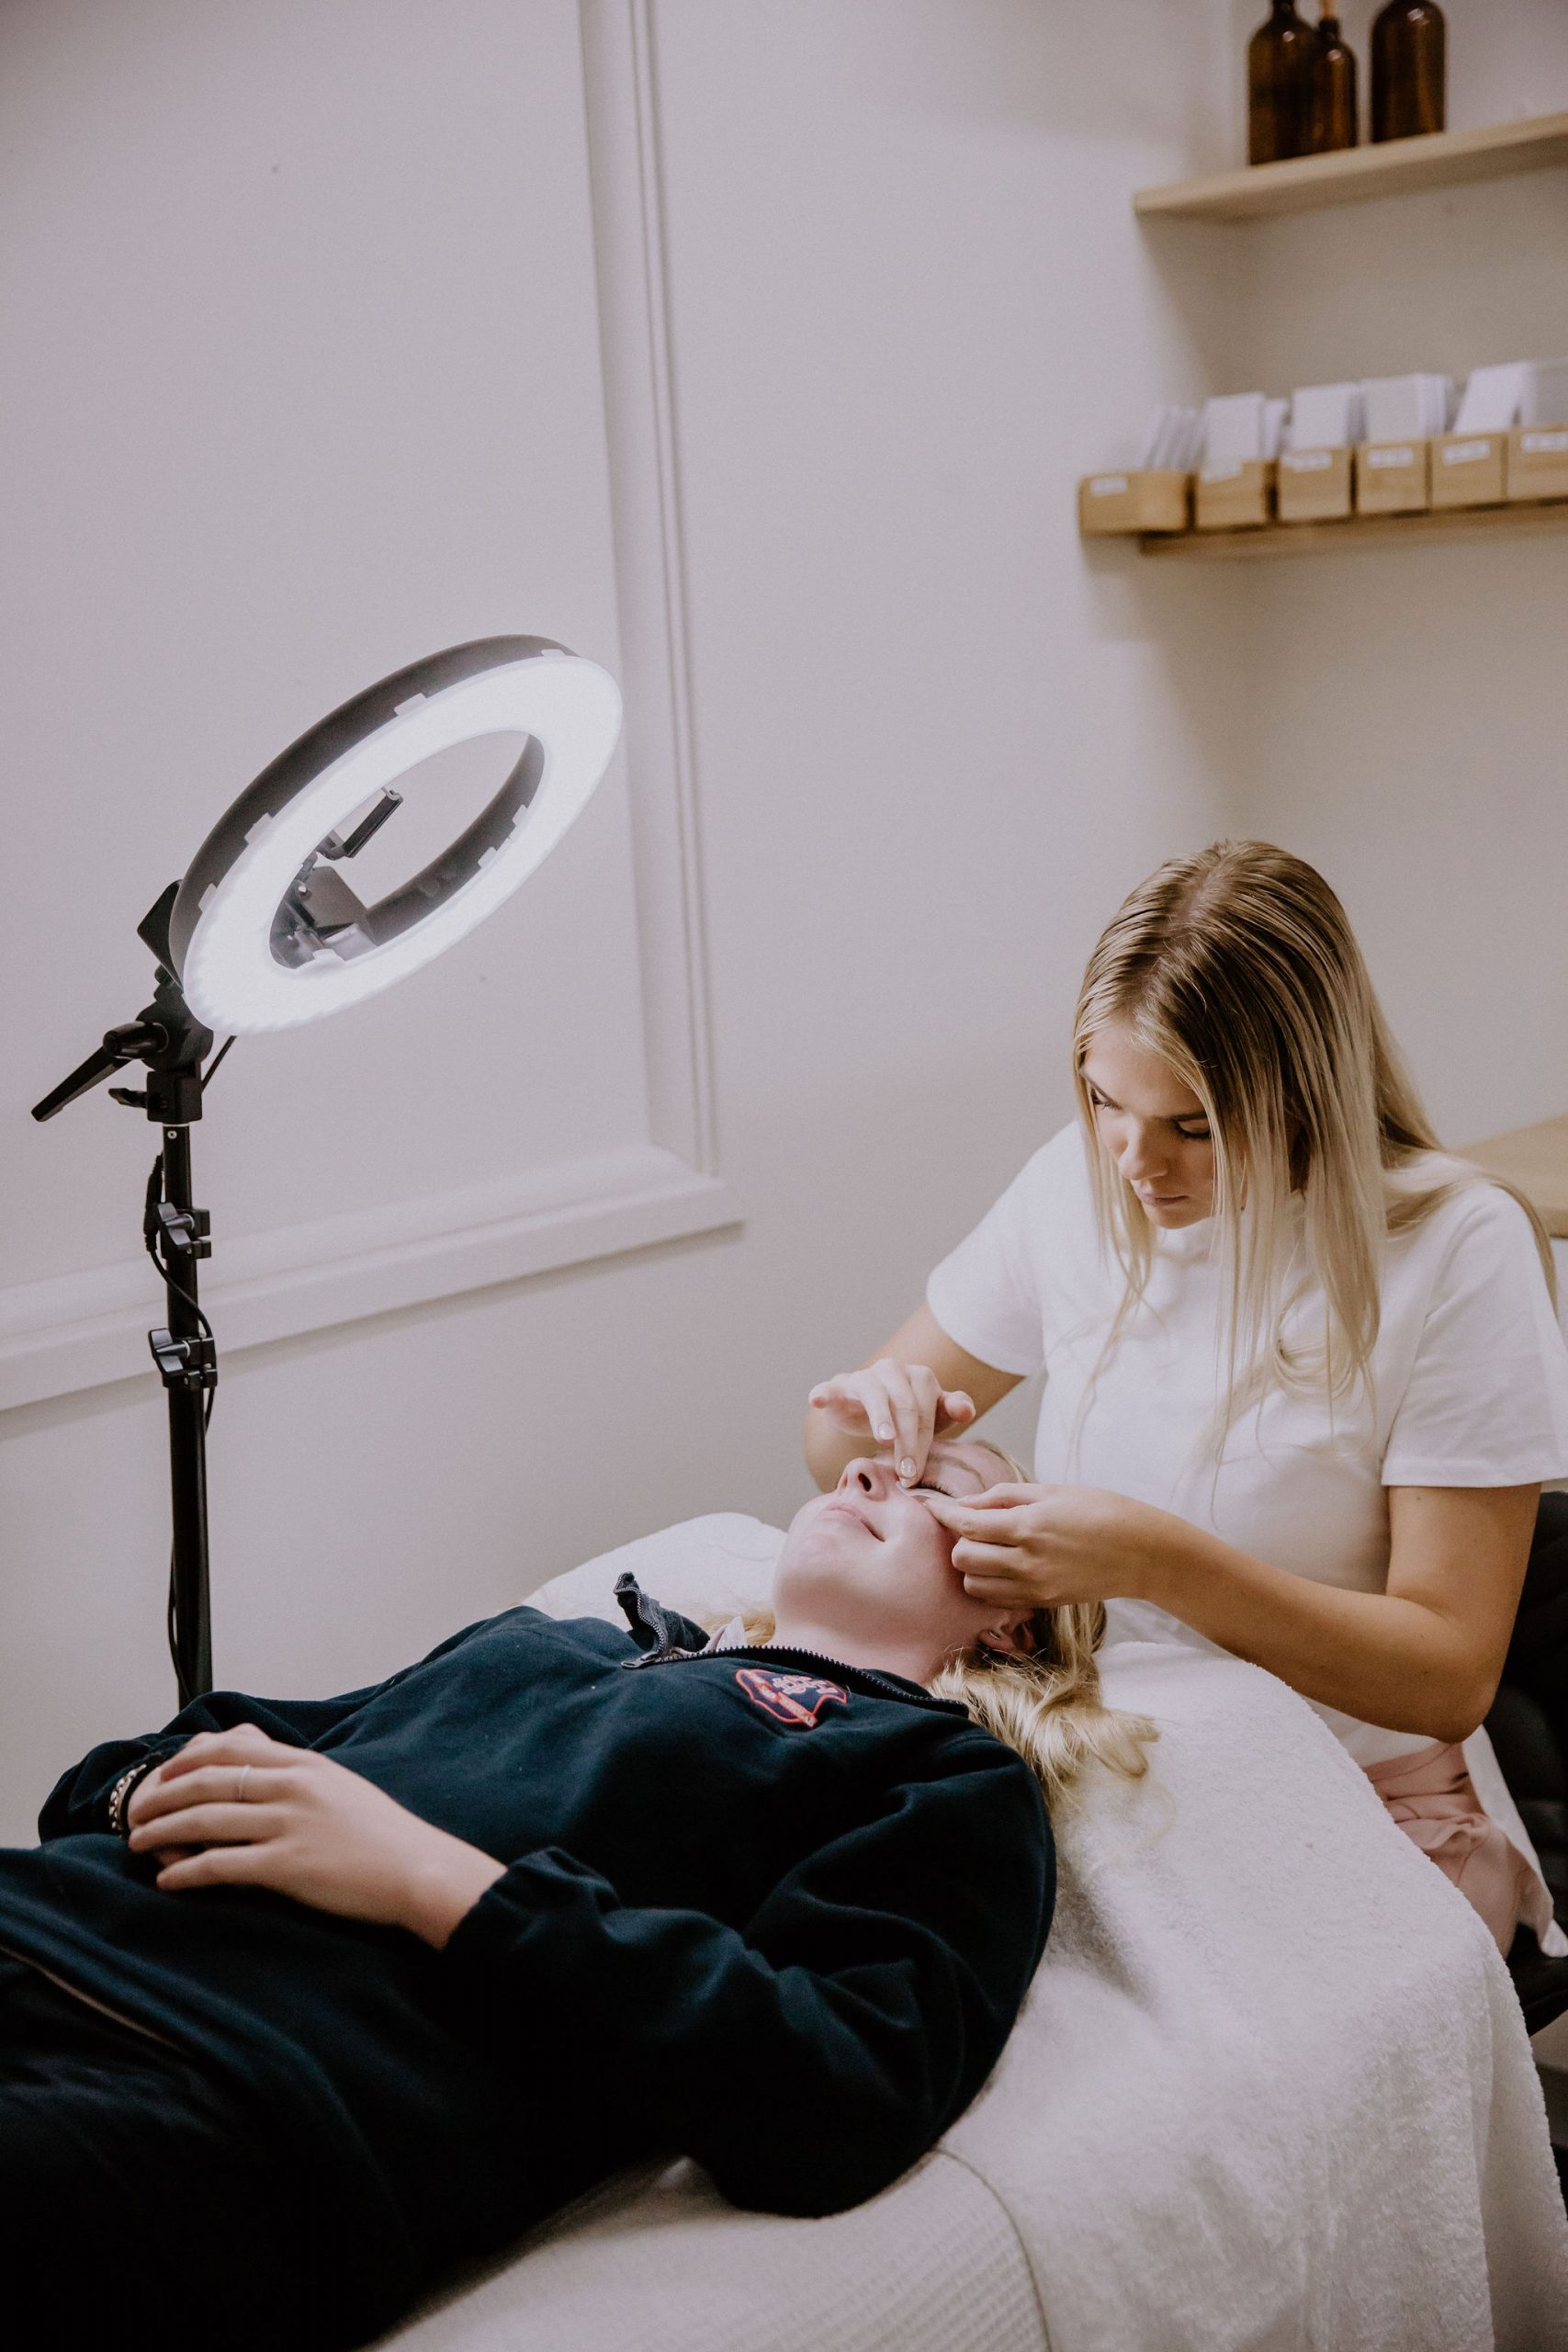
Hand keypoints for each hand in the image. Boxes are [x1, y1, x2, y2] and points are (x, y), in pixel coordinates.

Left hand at [125, 1723, 505, 1947]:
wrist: (417, 1869)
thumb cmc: (383, 1835)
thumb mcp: (342, 1787)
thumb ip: (302, 1777)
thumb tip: (265, 1773)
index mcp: (305, 1764)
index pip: (231, 1747)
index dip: (188, 1760)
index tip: (165, 1774)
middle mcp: (292, 1787)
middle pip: (208, 1781)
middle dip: (163, 1795)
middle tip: (138, 1811)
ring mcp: (288, 1824)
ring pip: (205, 1820)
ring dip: (162, 1832)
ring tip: (137, 1844)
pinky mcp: (287, 1865)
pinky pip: (221, 1865)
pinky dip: (186, 1872)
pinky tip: (168, 1880)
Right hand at [807, 1358, 975, 1483]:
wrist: (865, 1409)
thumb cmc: (906, 1414)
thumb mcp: (933, 1414)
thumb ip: (952, 1408)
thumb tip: (967, 1411)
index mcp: (920, 1377)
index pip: (925, 1411)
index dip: (921, 1443)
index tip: (914, 1474)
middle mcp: (893, 1370)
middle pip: (904, 1406)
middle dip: (906, 1442)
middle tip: (904, 1474)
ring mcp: (864, 1377)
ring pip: (875, 1395)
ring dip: (880, 1418)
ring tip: (884, 1441)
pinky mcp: (838, 1386)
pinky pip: (830, 1389)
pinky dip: (824, 1393)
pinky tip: (818, 1401)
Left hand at [921, 1482, 1180, 1608]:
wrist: (1143, 1552)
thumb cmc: (1101, 1511)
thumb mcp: (1052, 1491)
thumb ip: (1004, 1497)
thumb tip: (967, 1502)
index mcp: (1029, 1525)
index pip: (967, 1524)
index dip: (944, 1514)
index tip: (932, 1506)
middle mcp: (1027, 1561)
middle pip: (962, 1558)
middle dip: (958, 1541)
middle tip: (970, 1527)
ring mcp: (1034, 1587)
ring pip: (974, 1584)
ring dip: (972, 1566)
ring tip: (988, 1549)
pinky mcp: (1042, 1603)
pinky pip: (997, 1600)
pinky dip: (989, 1584)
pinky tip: (1003, 1567)